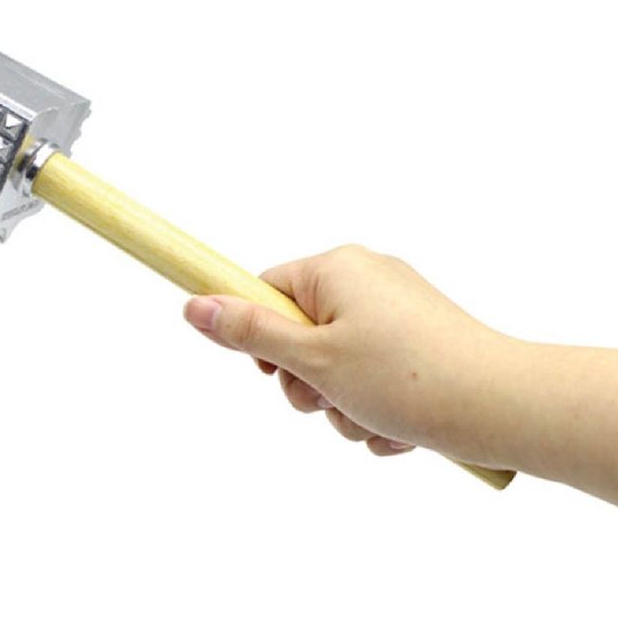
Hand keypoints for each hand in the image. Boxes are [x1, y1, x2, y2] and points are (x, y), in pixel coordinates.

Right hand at [183, 245, 509, 466]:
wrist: (501, 405)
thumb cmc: (405, 375)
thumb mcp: (312, 358)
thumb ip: (250, 332)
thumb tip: (193, 304)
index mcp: (337, 268)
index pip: (268, 289)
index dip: (260, 335)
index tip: (270, 370)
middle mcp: (366, 279)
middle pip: (300, 332)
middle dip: (306, 382)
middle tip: (327, 401)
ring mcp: (395, 309)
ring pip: (335, 363)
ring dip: (341, 403)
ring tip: (370, 419)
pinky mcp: (417, 339)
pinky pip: (372, 372)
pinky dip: (374, 403)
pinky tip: (397, 426)